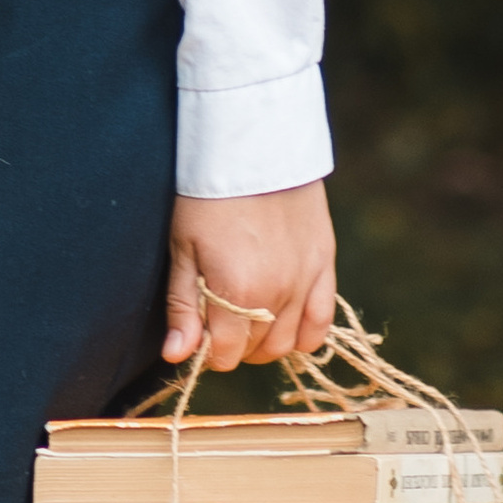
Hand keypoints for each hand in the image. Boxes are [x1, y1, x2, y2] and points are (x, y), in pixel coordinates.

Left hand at [163, 180, 336, 371]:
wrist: (253, 147)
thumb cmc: (207, 196)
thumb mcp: (182, 248)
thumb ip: (182, 307)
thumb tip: (178, 356)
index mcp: (236, 292)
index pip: (225, 355)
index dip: (208, 350)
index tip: (200, 331)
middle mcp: (276, 294)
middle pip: (256, 351)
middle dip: (234, 344)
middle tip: (220, 317)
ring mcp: (306, 281)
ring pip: (288, 343)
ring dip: (266, 341)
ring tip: (248, 317)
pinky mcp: (325, 264)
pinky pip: (322, 322)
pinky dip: (305, 332)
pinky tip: (286, 321)